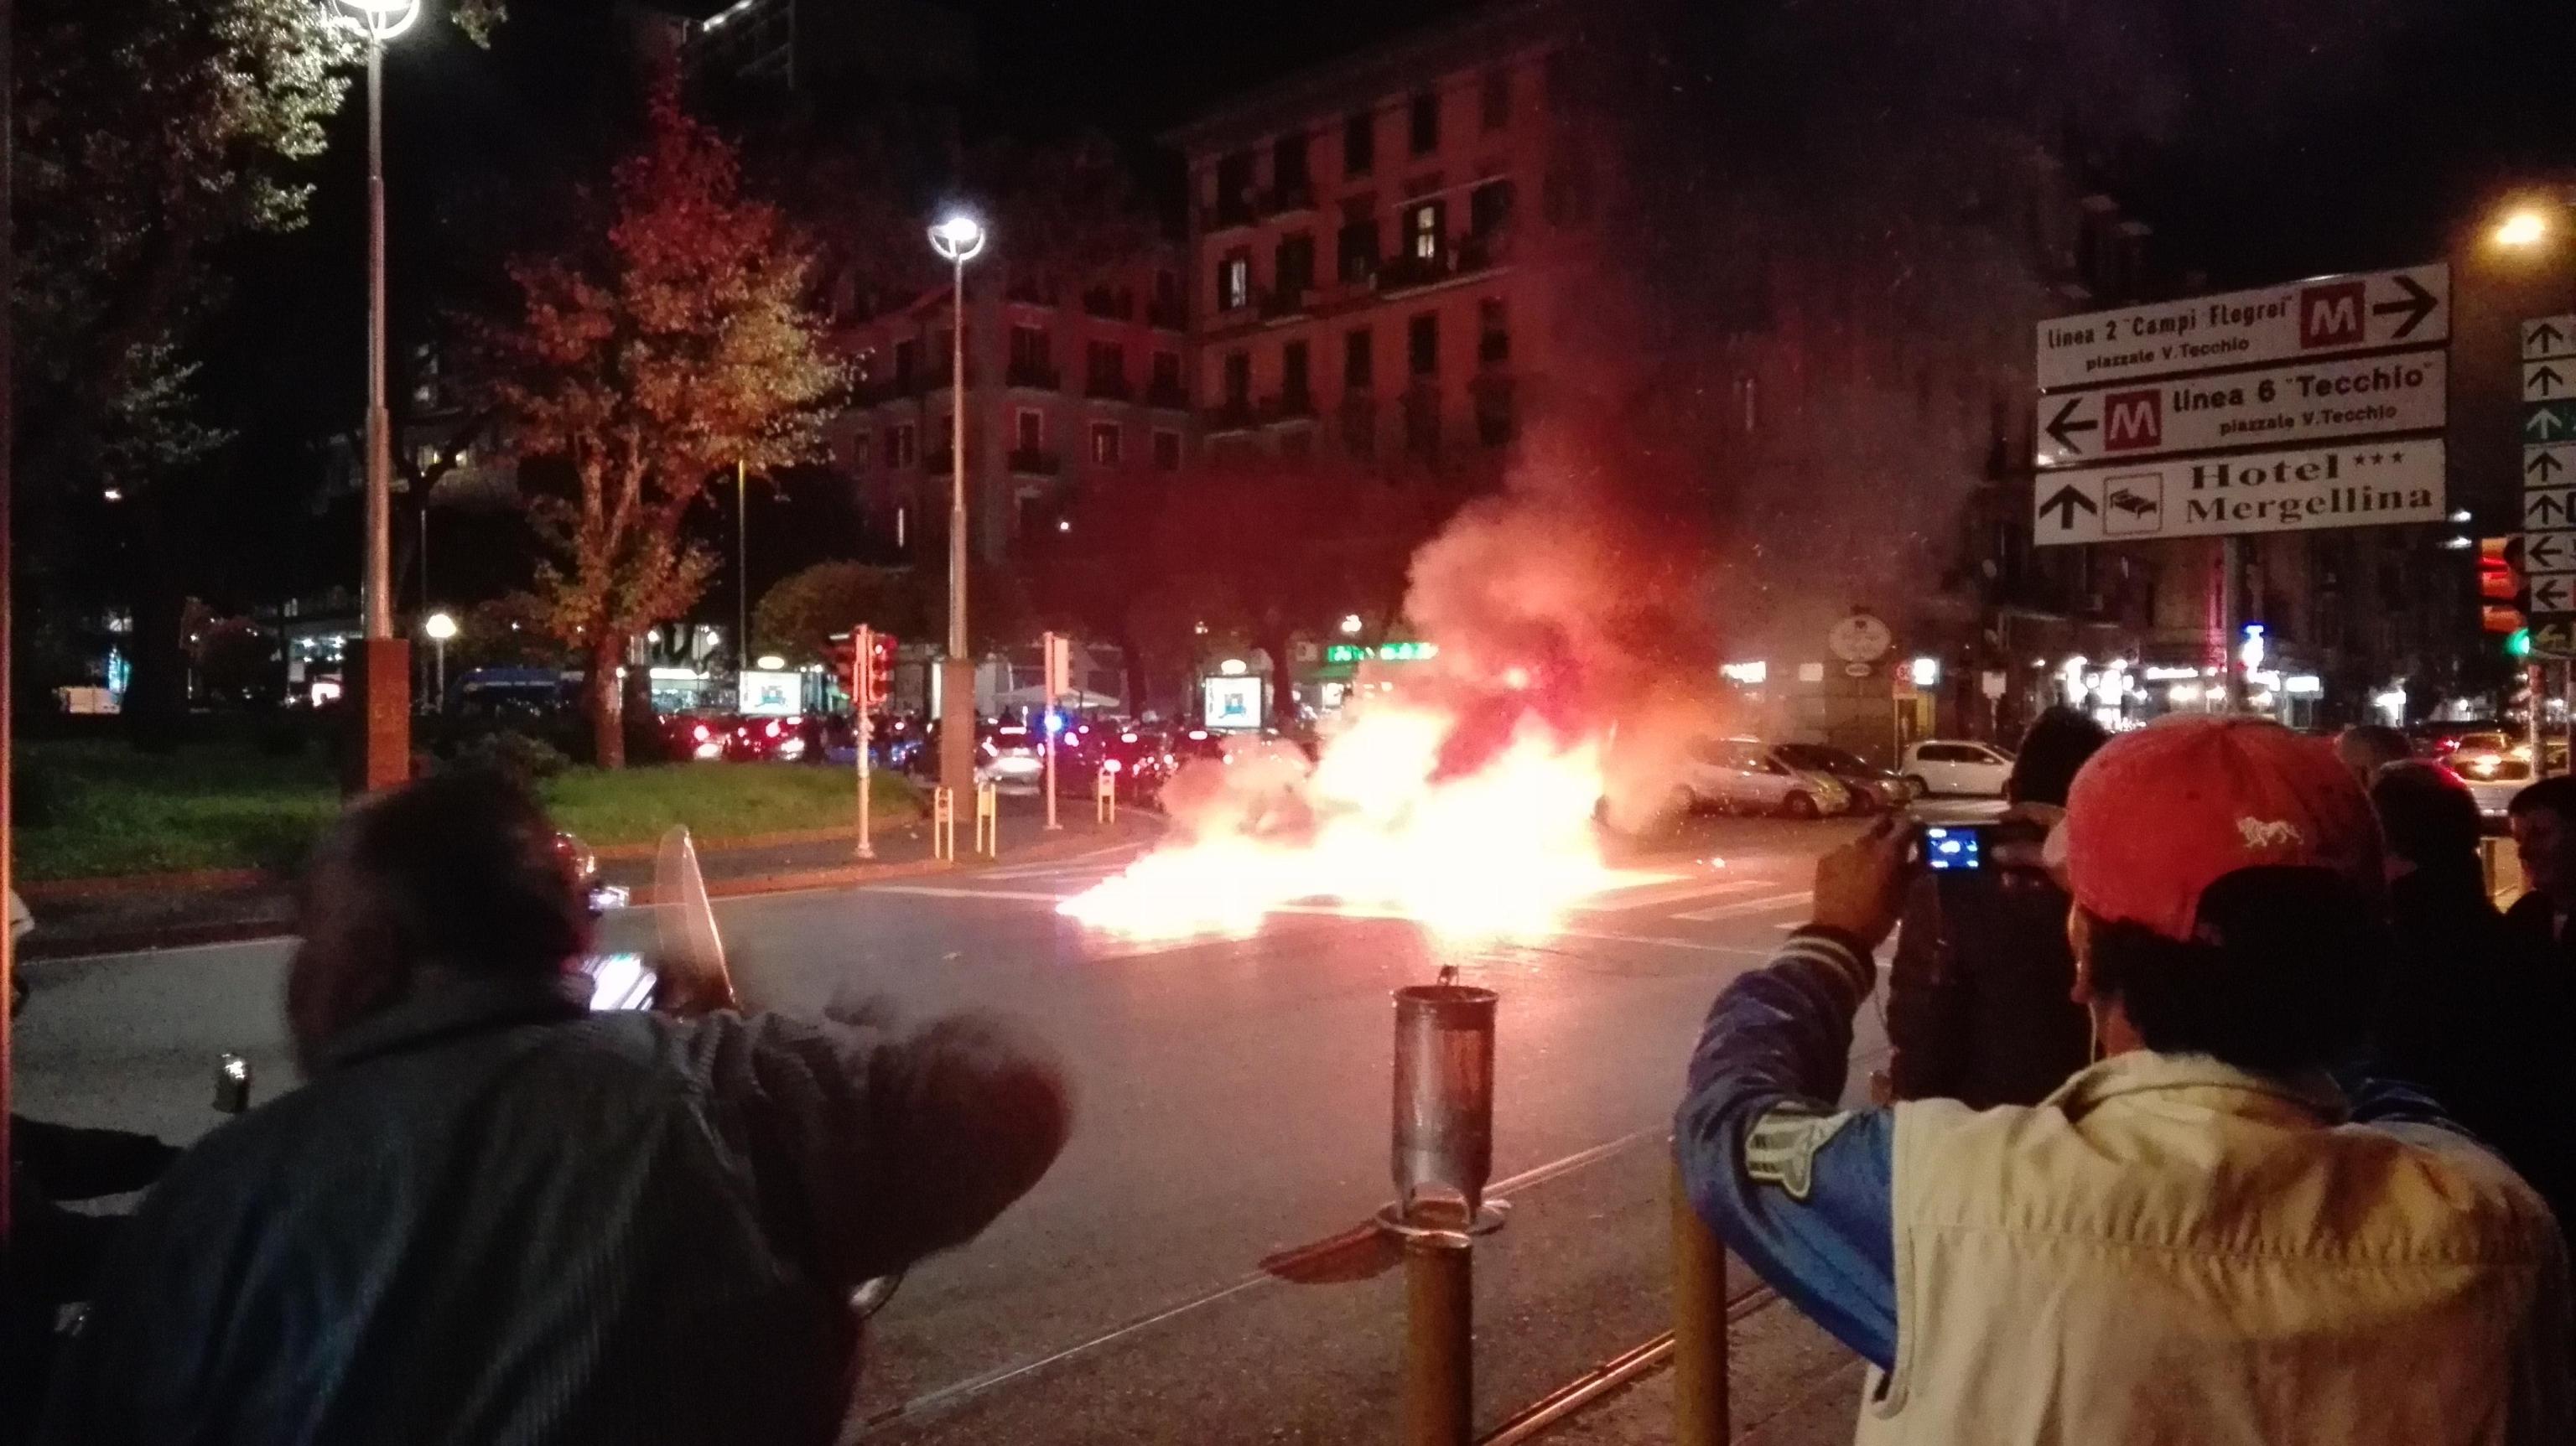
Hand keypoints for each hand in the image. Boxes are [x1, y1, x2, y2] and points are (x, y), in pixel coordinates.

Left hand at [1810, 814, 1920, 950]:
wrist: (1837, 933)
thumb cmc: (1877, 918)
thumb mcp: (1901, 897)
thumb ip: (1910, 873)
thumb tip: (1919, 859)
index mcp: (1888, 851)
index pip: (1907, 826)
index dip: (1915, 827)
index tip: (1919, 832)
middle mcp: (1865, 843)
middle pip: (1880, 822)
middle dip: (1889, 827)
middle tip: (1894, 841)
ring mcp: (1842, 849)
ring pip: (1860, 839)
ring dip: (1867, 847)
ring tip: (1869, 863)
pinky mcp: (1825, 860)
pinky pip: (1842, 853)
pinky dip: (1849, 860)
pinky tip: (1849, 875)